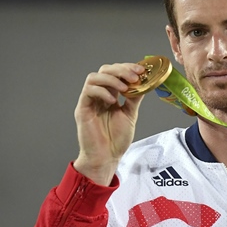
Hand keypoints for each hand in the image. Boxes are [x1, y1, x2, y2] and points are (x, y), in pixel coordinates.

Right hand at [72, 62, 145, 184]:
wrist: (106, 157)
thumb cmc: (115, 140)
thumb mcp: (130, 114)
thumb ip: (134, 98)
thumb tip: (144, 82)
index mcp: (110, 95)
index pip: (116, 73)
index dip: (127, 68)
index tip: (141, 70)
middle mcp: (99, 95)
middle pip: (105, 70)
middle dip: (121, 70)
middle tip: (135, 77)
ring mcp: (89, 101)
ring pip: (94, 77)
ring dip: (111, 79)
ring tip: (124, 88)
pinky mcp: (82, 109)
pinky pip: (88, 91)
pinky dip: (102, 92)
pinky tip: (112, 101)